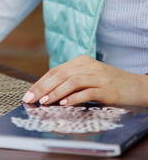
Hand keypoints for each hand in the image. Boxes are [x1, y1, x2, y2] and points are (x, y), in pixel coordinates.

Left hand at [22, 55, 147, 105]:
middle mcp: (89, 66)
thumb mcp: (89, 77)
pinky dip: (74, 97)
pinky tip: (64, 104)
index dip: (40, 82)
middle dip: (42, 88)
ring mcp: (99, 76)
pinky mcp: (108, 89)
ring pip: (71, 81)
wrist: (139, 87)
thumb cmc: (111, 85)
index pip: (55, 70)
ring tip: (45, 102)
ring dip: (55, 92)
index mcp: (82, 61)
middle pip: (60, 74)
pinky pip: (88, 91)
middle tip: (31, 99)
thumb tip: (46, 93)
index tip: (28, 93)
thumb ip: (71, 81)